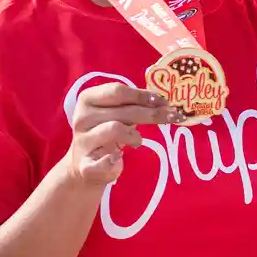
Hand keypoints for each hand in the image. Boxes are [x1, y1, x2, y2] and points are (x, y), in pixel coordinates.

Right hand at [63, 82, 178, 188]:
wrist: (83, 164)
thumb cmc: (104, 132)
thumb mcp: (114, 114)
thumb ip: (133, 105)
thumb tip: (164, 102)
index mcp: (87, 99)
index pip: (118, 91)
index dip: (144, 95)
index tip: (163, 101)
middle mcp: (82, 118)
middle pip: (124, 111)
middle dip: (153, 113)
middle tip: (173, 116)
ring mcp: (83, 142)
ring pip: (116, 129)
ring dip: (135, 136)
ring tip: (138, 141)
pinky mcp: (86, 166)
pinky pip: (105, 162)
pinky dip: (114, 161)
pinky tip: (119, 158)